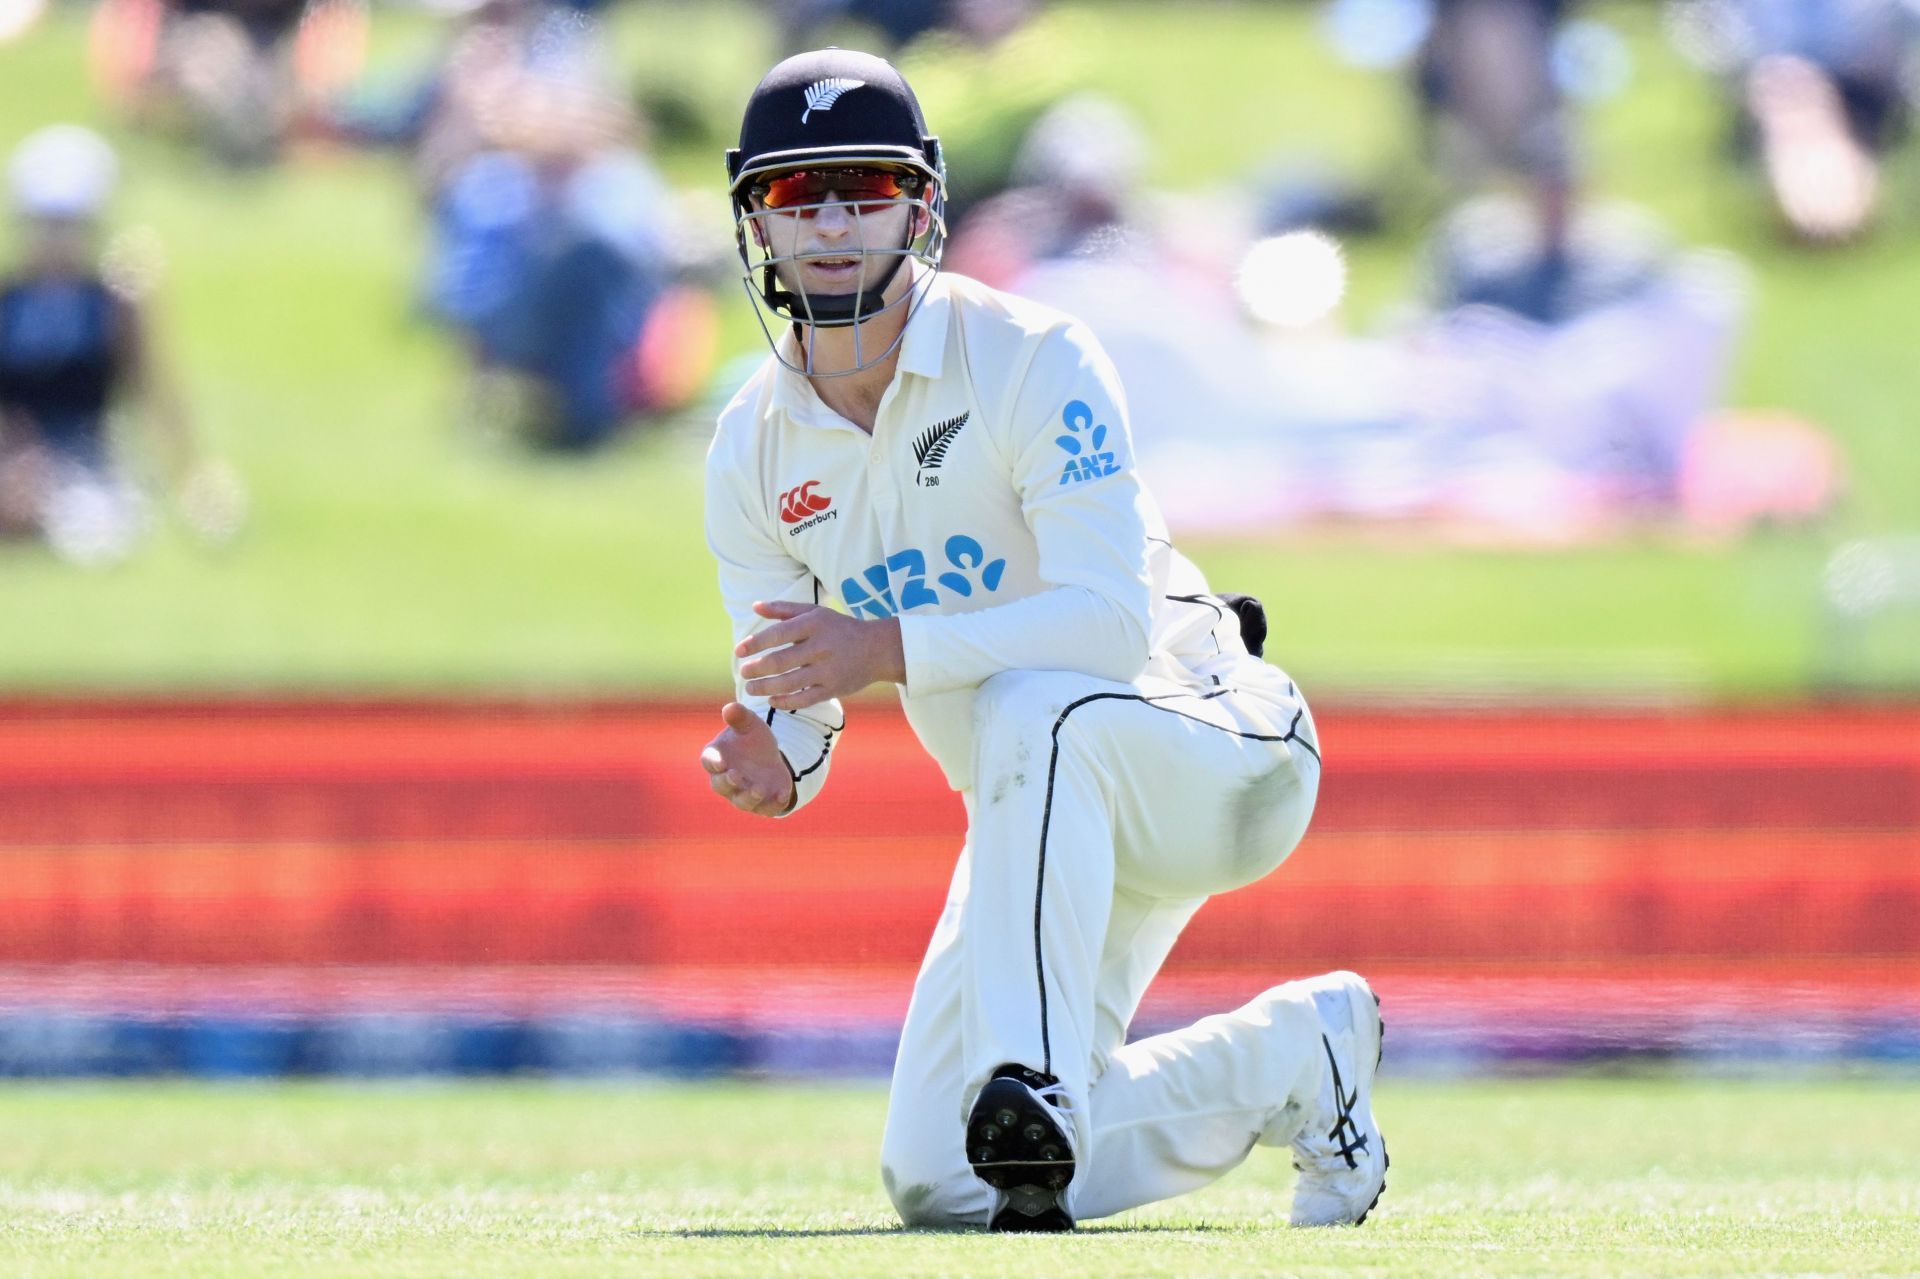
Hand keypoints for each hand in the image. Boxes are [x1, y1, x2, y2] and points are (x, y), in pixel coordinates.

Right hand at [700, 701, 794, 816]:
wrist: (771, 758)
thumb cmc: (752, 740)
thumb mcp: (750, 724)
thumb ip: (739, 717)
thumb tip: (730, 707)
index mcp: (718, 758)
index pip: (709, 761)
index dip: (713, 762)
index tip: (720, 761)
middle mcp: (726, 780)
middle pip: (720, 785)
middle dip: (727, 782)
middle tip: (735, 776)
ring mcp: (743, 794)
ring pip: (741, 802)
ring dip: (749, 797)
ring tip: (759, 789)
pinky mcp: (763, 804)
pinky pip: (765, 809)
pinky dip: (773, 804)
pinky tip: (782, 794)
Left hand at [735, 600, 904, 710]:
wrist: (878, 649)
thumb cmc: (839, 628)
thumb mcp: (815, 613)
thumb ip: (783, 610)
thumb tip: (755, 606)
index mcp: (814, 624)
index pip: (778, 634)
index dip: (755, 643)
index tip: (739, 650)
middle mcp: (821, 647)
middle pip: (780, 662)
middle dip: (756, 669)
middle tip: (743, 672)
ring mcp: (828, 670)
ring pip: (789, 683)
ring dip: (765, 688)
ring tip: (751, 688)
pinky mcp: (834, 689)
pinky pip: (804, 699)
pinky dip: (785, 702)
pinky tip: (772, 700)